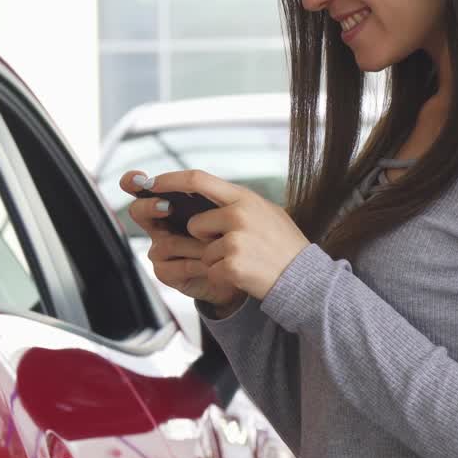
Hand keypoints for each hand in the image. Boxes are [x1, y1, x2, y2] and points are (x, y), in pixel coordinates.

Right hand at [119, 170, 243, 308]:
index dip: (134, 182)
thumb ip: (207, 193)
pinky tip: (212, 264)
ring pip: (166, 242)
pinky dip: (198, 264)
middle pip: (139, 212)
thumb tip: (190, 187)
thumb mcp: (224, 206)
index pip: (143, 189)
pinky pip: (175, 267)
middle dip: (150, 207)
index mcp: (169, 204)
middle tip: (167, 206)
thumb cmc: (231, 234)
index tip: (138, 178)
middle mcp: (160, 226)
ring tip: (217, 244)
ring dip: (194, 244)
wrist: (242, 268)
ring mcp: (160, 250)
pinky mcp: (165, 272)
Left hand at [140, 169, 310, 300]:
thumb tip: (204, 193)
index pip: (197, 179)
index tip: (152, 183)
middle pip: (195, 224)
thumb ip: (236, 203)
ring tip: (246, 261)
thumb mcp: (266, 212)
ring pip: (203, 252)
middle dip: (203, 239)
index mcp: (245, 198)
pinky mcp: (232, 265)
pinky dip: (223, 276)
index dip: (170, 180)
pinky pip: (211, 270)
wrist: (305, 278)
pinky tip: (246, 274)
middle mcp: (239, 214)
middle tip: (228, 246)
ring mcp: (236, 240)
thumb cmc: (284, 246)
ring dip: (217, 261)